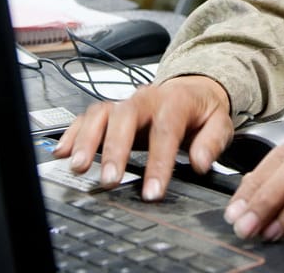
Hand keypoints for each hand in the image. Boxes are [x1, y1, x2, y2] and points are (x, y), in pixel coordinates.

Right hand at [53, 75, 232, 200]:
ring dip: (87, 141)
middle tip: (109, 180)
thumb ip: (212, 142)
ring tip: (78, 167)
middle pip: (125, 118)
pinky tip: (62, 152)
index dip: (158, 163)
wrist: (193, 90)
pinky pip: (87, 117)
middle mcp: (146, 98)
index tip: (152, 192)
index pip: (165, 131)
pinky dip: (72, 133)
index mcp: (175, 102)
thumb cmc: (202, 111)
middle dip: (115, 150)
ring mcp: (124, 102)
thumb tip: (202, 162)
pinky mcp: (110, 110)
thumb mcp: (220, 123)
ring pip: (101, 114)